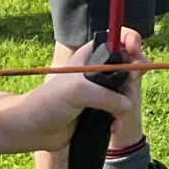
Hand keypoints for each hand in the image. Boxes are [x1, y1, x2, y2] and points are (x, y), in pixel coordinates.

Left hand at [0, 37, 137, 155]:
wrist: (33, 129)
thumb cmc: (49, 103)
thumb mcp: (79, 91)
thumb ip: (108, 96)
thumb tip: (127, 106)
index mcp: (91, 55)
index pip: (119, 39)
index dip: (132, 41)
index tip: (135, 51)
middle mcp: (98, 70)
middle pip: (130, 66)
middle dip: (132, 79)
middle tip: (127, 86)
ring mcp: (100, 90)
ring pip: (128, 91)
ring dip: (126, 104)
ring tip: (115, 116)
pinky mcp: (100, 109)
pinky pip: (121, 111)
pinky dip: (120, 119)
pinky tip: (111, 127)